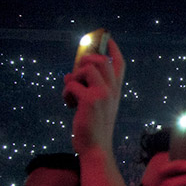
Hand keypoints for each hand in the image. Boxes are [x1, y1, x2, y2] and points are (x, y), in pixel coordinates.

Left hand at [63, 38, 125, 155]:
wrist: (96, 148)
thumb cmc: (93, 128)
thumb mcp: (93, 106)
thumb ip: (85, 89)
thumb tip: (68, 75)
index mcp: (115, 91)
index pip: (119, 65)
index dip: (113, 49)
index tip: (107, 37)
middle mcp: (112, 90)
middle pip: (101, 60)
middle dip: (85, 60)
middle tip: (76, 72)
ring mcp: (103, 94)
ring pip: (86, 68)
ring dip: (73, 78)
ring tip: (71, 94)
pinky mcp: (90, 100)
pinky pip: (72, 84)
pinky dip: (66, 93)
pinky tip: (68, 105)